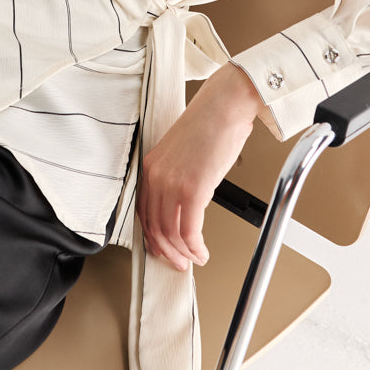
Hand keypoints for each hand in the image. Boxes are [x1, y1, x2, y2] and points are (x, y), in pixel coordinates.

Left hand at [137, 64, 263, 272]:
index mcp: (151, 167)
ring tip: (195, 259)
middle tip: (178, 263)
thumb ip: (177, 177)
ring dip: (183, 253)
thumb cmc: (211, 123)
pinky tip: (202, 252)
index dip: (153, 237)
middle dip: (167, 251)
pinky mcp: (192, 189)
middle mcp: (156, 176)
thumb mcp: (182, 153)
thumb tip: (185, 204)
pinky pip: (189, 230)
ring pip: (170, 233)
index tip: (163, 248)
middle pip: (154, 227)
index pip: (143, 212)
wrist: (225, 106)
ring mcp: (172, 184)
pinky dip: (195, 248)